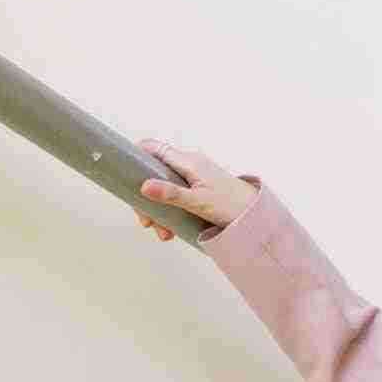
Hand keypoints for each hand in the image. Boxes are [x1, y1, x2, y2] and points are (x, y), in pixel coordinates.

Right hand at [132, 139, 255, 241]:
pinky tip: (171, 229)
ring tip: (163, 232)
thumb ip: (171, 194)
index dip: (136, 156)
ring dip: (159, 210)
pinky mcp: (199, 189)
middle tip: (146, 221)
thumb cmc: (231, 204)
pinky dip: (170, 211)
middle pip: (155, 174)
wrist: (256, 214)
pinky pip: (177, 196)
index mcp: (188, 162)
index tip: (124, 174)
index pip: (154, 149)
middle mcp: (190, 165)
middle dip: (146, 198)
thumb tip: (144, 186)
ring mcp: (195, 177)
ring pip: (165, 189)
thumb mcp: (197, 201)